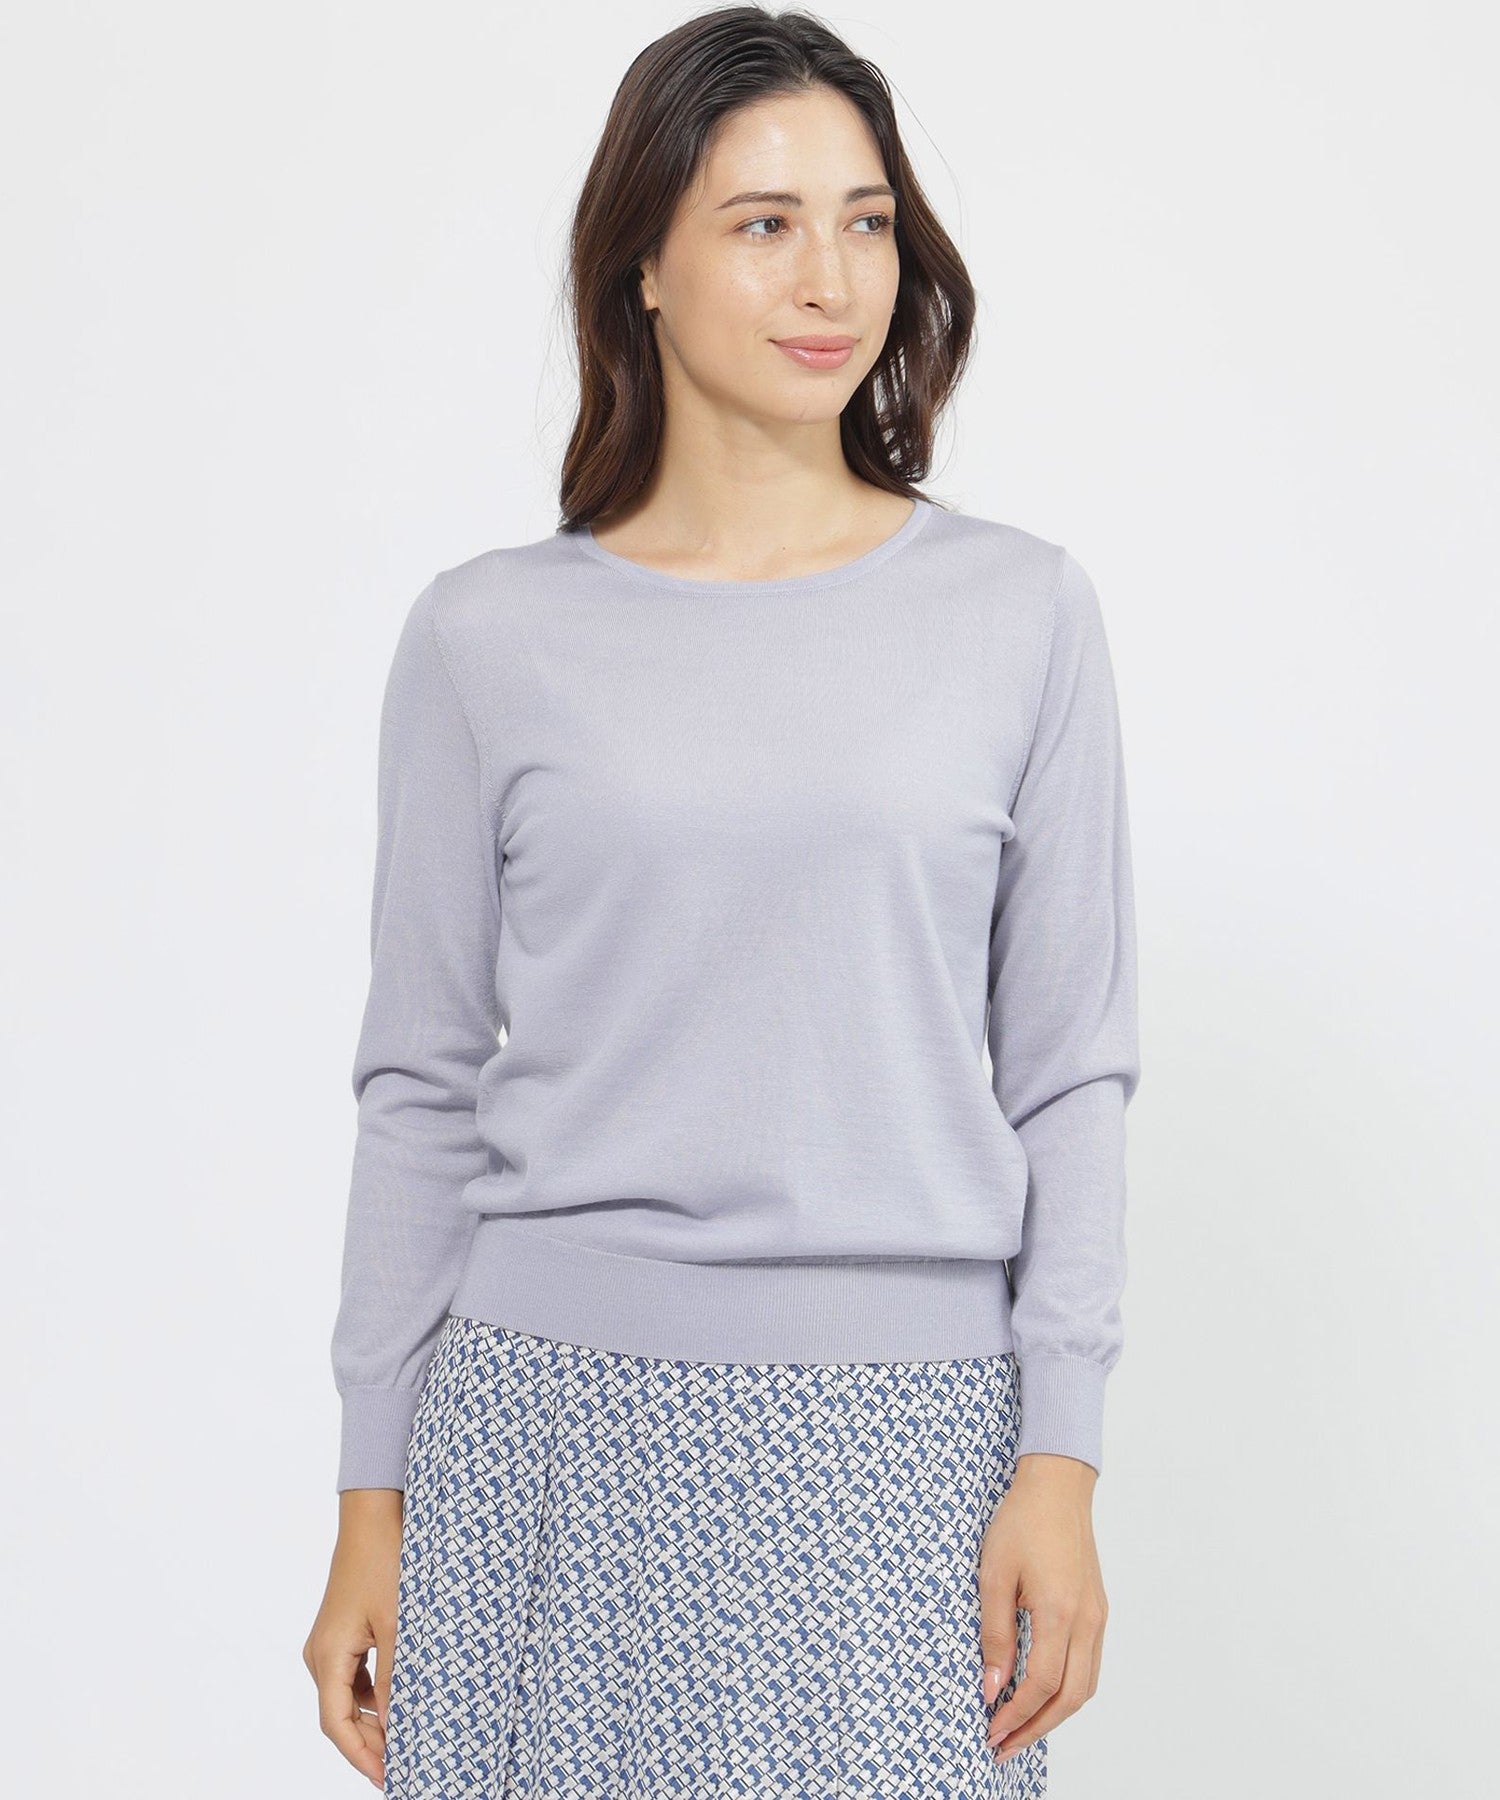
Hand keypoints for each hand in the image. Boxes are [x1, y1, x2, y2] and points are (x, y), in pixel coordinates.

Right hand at [303, 1489, 403, 1789]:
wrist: (373, 1516)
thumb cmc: (384, 1562)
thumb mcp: (398, 1624)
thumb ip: (396, 1676)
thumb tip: (398, 1723)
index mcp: (327, 1656)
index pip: (337, 1725)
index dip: (361, 1757)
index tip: (387, 1778)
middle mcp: (320, 1654)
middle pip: (339, 1716)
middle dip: (369, 1744)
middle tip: (403, 1764)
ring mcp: (328, 1643)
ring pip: (346, 1698)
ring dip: (372, 1721)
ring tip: (404, 1739)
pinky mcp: (341, 1632)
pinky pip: (351, 1677)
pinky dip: (371, 1696)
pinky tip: (396, 1702)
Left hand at [978, 1453, 1107, 1762]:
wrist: (1057, 1486)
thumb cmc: (1022, 1522)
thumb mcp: (994, 1575)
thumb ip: (995, 1634)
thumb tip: (992, 1687)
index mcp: (1060, 1611)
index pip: (1043, 1684)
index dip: (1016, 1714)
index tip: (990, 1730)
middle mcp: (1087, 1620)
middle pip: (1071, 1698)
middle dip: (1036, 1728)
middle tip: (1004, 1744)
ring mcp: (1097, 1616)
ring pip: (1086, 1686)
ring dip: (1054, 1714)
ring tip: (1020, 1727)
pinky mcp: (1098, 1609)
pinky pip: (1089, 1664)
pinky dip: (1068, 1690)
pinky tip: (1043, 1692)